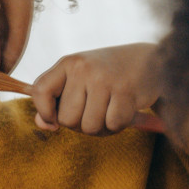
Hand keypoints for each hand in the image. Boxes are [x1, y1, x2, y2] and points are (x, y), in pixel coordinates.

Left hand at [31, 43, 161, 134]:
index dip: (44, 112)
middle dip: (80, 124)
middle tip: (95, 111)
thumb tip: (43, 124)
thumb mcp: (78, 79)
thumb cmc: (107, 76)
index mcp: (68, 63)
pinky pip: (112, 125)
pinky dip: (118, 125)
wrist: (149, 61)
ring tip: (109, 111)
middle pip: (67, 119)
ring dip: (101, 127)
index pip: (40, 91)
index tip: (55, 119)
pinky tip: (124, 111)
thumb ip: (55, 100)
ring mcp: (104, 79)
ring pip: (89, 127)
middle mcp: (83, 68)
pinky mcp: (125, 91)